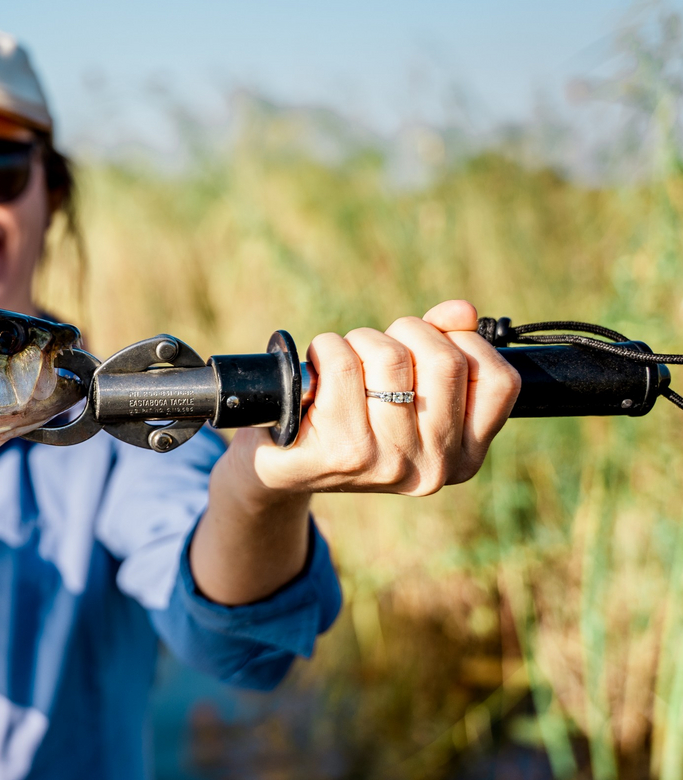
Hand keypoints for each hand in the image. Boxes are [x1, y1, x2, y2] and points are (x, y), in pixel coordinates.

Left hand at [237, 299, 521, 497]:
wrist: (278, 465)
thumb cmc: (349, 417)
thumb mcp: (407, 388)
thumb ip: (442, 346)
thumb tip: (462, 311)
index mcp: (464, 456)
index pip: (500, 380)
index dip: (464, 343)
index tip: (428, 346)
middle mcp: (434, 468)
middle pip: (444, 359)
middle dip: (406, 333)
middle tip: (376, 348)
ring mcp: (389, 463)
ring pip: (391, 356)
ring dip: (360, 340)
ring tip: (344, 362)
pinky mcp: (342, 452)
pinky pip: (342, 363)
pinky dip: (324, 349)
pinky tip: (315, 372)